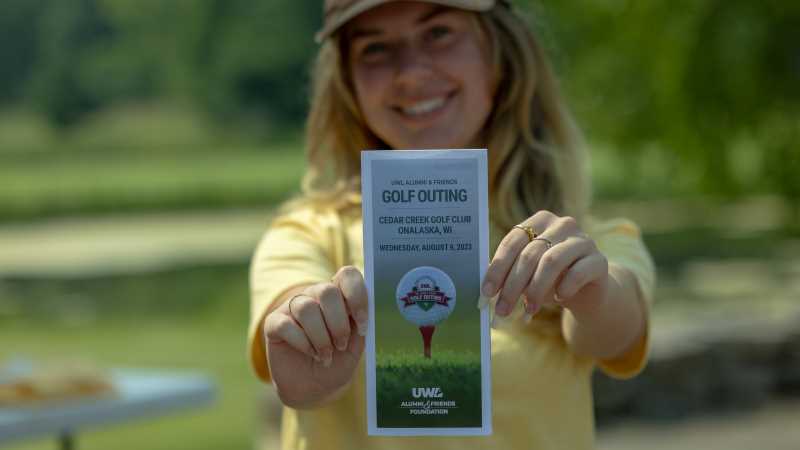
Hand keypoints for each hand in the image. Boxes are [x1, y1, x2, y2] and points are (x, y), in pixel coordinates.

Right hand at [263, 266, 367, 407]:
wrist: (312, 388)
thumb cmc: (336, 363)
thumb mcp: (355, 347)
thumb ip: (360, 326)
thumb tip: (366, 311)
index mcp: (339, 295)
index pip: (347, 276)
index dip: (357, 297)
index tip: (363, 325)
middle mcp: (315, 295)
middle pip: (326, 291)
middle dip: (338, 323)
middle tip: (341, 345)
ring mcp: (292, 306)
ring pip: (306, 308)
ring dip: (320, 337)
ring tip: (325, 355)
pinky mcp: (274, 322)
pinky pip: (286, 324)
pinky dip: (302, 343)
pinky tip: (310, 353)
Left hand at [481, 211, 608, 319]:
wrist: (587, 292)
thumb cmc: (550, 280)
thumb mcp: (526, 275)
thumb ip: (508, 276)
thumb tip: (485, 291)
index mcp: (539, 221)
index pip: (513, 241)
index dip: (497, 268)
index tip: (487, 292)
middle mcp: (562, 225)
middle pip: (530, 254)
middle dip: (513, 285)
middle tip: (502, 309)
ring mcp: (583, 240)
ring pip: (552, 261)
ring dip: (535, 289)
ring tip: (528, 309)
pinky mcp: (599, 260)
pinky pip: (578, 272)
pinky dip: (564, 287)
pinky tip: (559, 298)